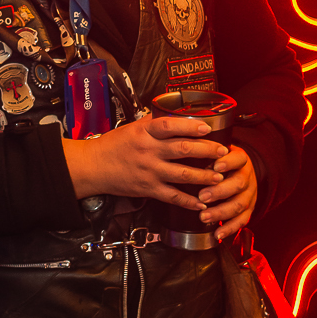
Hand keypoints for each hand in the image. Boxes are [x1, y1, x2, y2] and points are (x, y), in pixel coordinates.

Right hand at [63, 114, 227, 209]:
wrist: (93, 167)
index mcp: (144, 133)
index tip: (207, 127)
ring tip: (219, 176)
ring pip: (183, 174)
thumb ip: (154, 123)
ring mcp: (149, 171)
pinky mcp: (148, 189)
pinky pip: (173, 196)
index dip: (190, 125)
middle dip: (207, 151)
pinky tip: (201, 203)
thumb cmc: (113, 145)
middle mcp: (149, 151)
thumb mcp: (132, 127)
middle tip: (223, 152)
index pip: (170, 125)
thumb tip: (175, 114)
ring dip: (204, 176)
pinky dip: (189, 201)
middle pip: (183, 149)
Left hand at [196, 143, 257, 241]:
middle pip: (238, 184)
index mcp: (240, 159)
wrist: (241, 172)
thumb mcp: (217, 152)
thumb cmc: (222, 162)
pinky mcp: (249, 209)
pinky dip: (229, 228)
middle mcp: (247, 177)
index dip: (228, 162)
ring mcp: (250, 194)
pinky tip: (217, 233)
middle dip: (219, 191)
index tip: (215, 166)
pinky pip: (242, 221)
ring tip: (204, 217)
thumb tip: (187, 151)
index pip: (238, 159)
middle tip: (202, 196)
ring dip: (221, 212)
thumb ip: (206, 153)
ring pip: (239, 204)